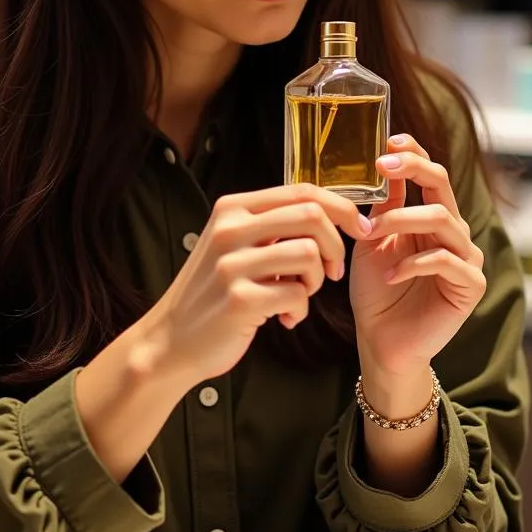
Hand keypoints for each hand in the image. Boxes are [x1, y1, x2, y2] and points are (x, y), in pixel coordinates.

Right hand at [139, 184, 370, 387]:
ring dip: (316, 280)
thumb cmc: (215, 291)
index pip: (302, 190)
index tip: (360, 229)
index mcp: (233, 208)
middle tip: (332, 271)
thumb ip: (273, 225)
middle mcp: (230, 229)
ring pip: (309, 254)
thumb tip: (333, 211)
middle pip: (312, 216)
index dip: (342, 208)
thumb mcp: (235, 244)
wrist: (171, 341)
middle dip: (336, 245)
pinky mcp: (239, 300)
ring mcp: (232, 264)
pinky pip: (297, 294)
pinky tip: (284, 318)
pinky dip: (300, 309)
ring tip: (299, 294)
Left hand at [350, 135, 485, 381]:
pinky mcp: (471, 285)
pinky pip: (446, 261)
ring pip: (442, 220)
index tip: (389, 139)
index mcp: (432, 217)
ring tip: (373, 236)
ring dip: (402, 221)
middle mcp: (455, 232)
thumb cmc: (376, 291)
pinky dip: (413, 263)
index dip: (414, 153)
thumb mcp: (375, 240)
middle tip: (381, 166)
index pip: (430, 174)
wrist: (382, 341)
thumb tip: (381, 163)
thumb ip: (383, 206)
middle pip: (442, 186)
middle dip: (412, 170)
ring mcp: (467, 257)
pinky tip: (390, 274)